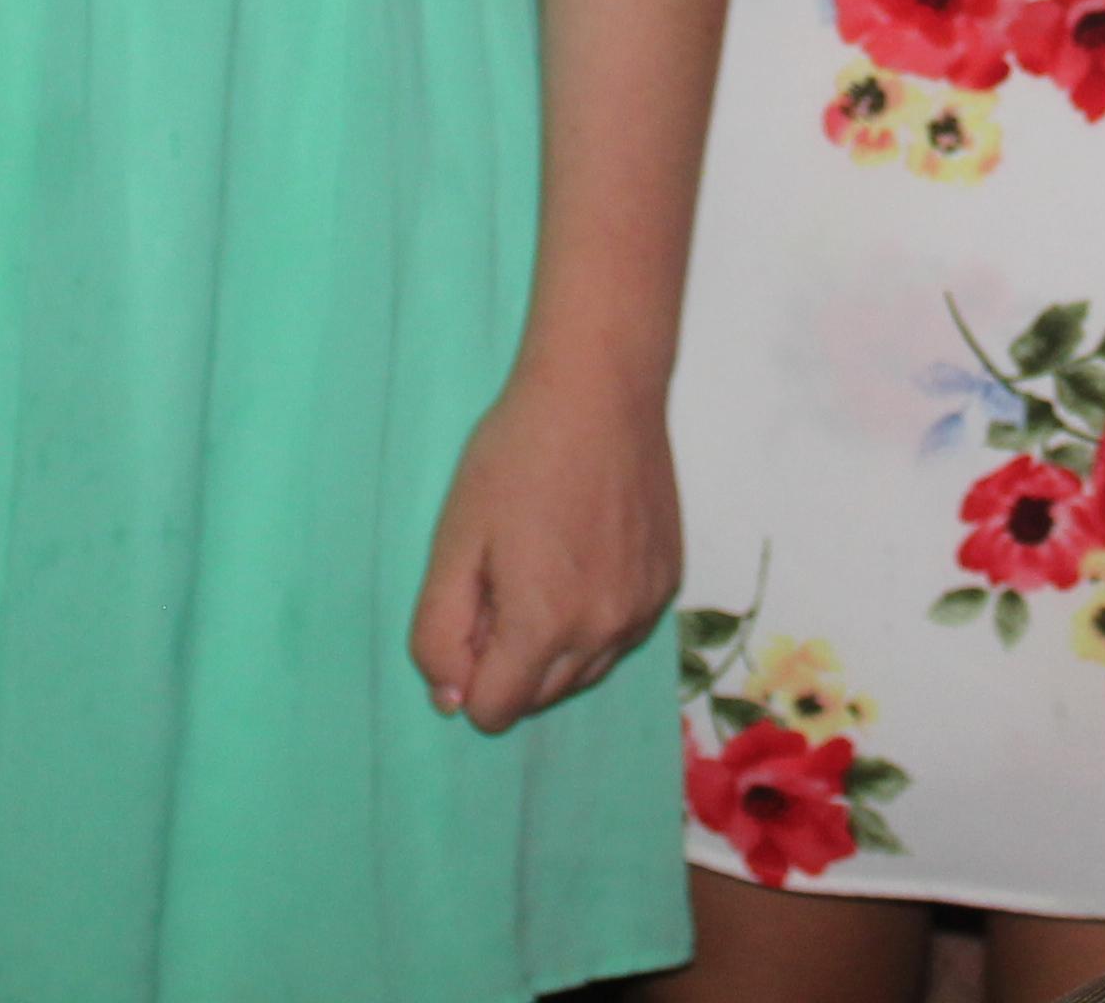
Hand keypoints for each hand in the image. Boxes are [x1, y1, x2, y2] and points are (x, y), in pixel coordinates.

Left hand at [407, 359, 677, 734]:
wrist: (600, 392)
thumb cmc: (515, 458)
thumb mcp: (451, 542)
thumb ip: (437, 634)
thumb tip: (450, 700)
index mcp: (543, 626)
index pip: (492, 713)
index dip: (465, 671)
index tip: (470, 609)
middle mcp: (603, 632)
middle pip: (538, 698)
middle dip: (507, 661)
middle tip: (500, 578)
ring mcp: (643, 610)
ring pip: (582, 672)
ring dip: (552, 646)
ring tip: (541, 564)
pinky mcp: (667, 584)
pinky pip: (619, 636)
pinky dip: (593, 619)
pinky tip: (581, 556)